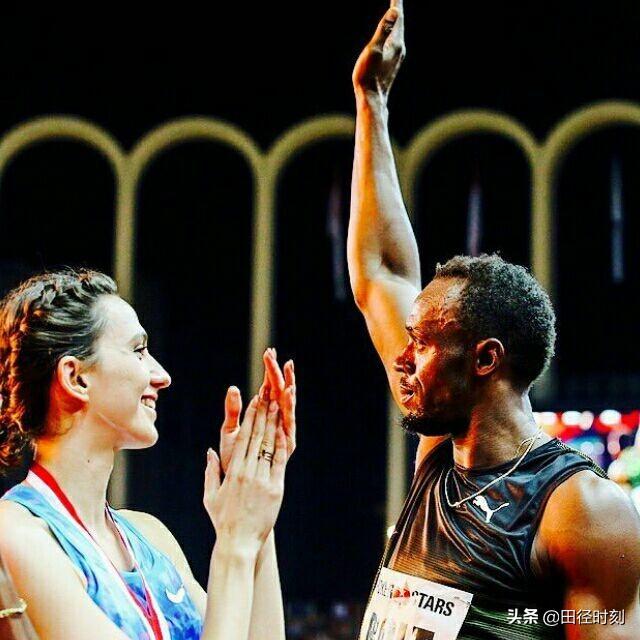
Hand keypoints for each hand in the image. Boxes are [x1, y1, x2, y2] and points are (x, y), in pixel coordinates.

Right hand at [203, 397, 286, 553]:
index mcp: (232, 472)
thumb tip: (209, 452)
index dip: (250, 417)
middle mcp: (247, 472)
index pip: (243, 437)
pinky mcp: (275, 489)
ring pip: (269, 445)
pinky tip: (285, 430)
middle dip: (263, 413)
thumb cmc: (223, 520)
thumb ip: (210, 472)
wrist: (238, 543)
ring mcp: (262, 480)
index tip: (254, 400)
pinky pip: (280, 462)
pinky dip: (282, 445)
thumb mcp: (211, 495)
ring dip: (274, 423)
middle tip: (268, 393)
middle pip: (257, 436)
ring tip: (278, 405)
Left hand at [219, 349, 295, 472]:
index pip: (269, 388)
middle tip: (282, 357)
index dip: (269, 370)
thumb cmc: (233, 462)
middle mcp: (275, 424)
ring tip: (287, 374)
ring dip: (288, 391)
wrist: (238, 489)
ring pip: (287, 408)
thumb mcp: (229, 432)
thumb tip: (232, 388)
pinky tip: (287, 397)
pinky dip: (287, 411)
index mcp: (263, 417)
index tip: (269, 352)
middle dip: (281, 375)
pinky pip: (287, 426)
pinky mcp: (283, 448)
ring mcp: (281, 435)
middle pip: (281, 394)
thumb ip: (233, 410)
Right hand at [352, 0, 404, 99]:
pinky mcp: (392, 63)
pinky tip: (392, 34)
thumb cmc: (368, 76)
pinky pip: (393, 41)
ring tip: (396, 10)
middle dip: (397, 9)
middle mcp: (400, 49)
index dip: (397, 3)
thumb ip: (383, 31)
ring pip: (397, 32)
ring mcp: (397, 57)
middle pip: (399, 23)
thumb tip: (395, 13)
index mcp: (396, 43)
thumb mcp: (373, 51)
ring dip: (396, 20)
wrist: (371, 99)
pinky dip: (392, 31)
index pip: (398, 17)